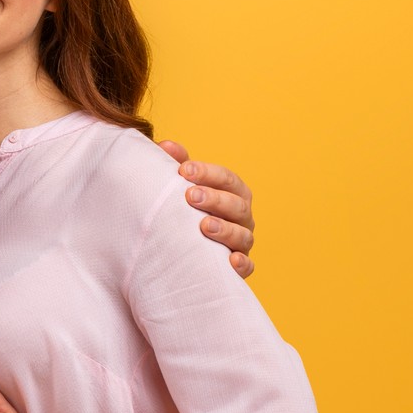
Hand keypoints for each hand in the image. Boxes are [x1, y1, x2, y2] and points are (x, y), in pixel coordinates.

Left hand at [159, 140, 255, 277]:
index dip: (207, 172)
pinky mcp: (239, 266)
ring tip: (204, 226)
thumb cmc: (186, 209)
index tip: (183, 170)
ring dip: (226, 229)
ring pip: (243, 234)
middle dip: (214, 198)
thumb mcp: (182, 186)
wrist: (184, 249)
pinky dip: (242, 264)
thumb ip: (177, 165)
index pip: (227, 178)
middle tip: (190, 196)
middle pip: (237, 204)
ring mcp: (242, 241)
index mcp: (232, 192)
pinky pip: (248, 266)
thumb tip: (165, 145)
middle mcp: (242, 215)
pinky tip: (231, 260)